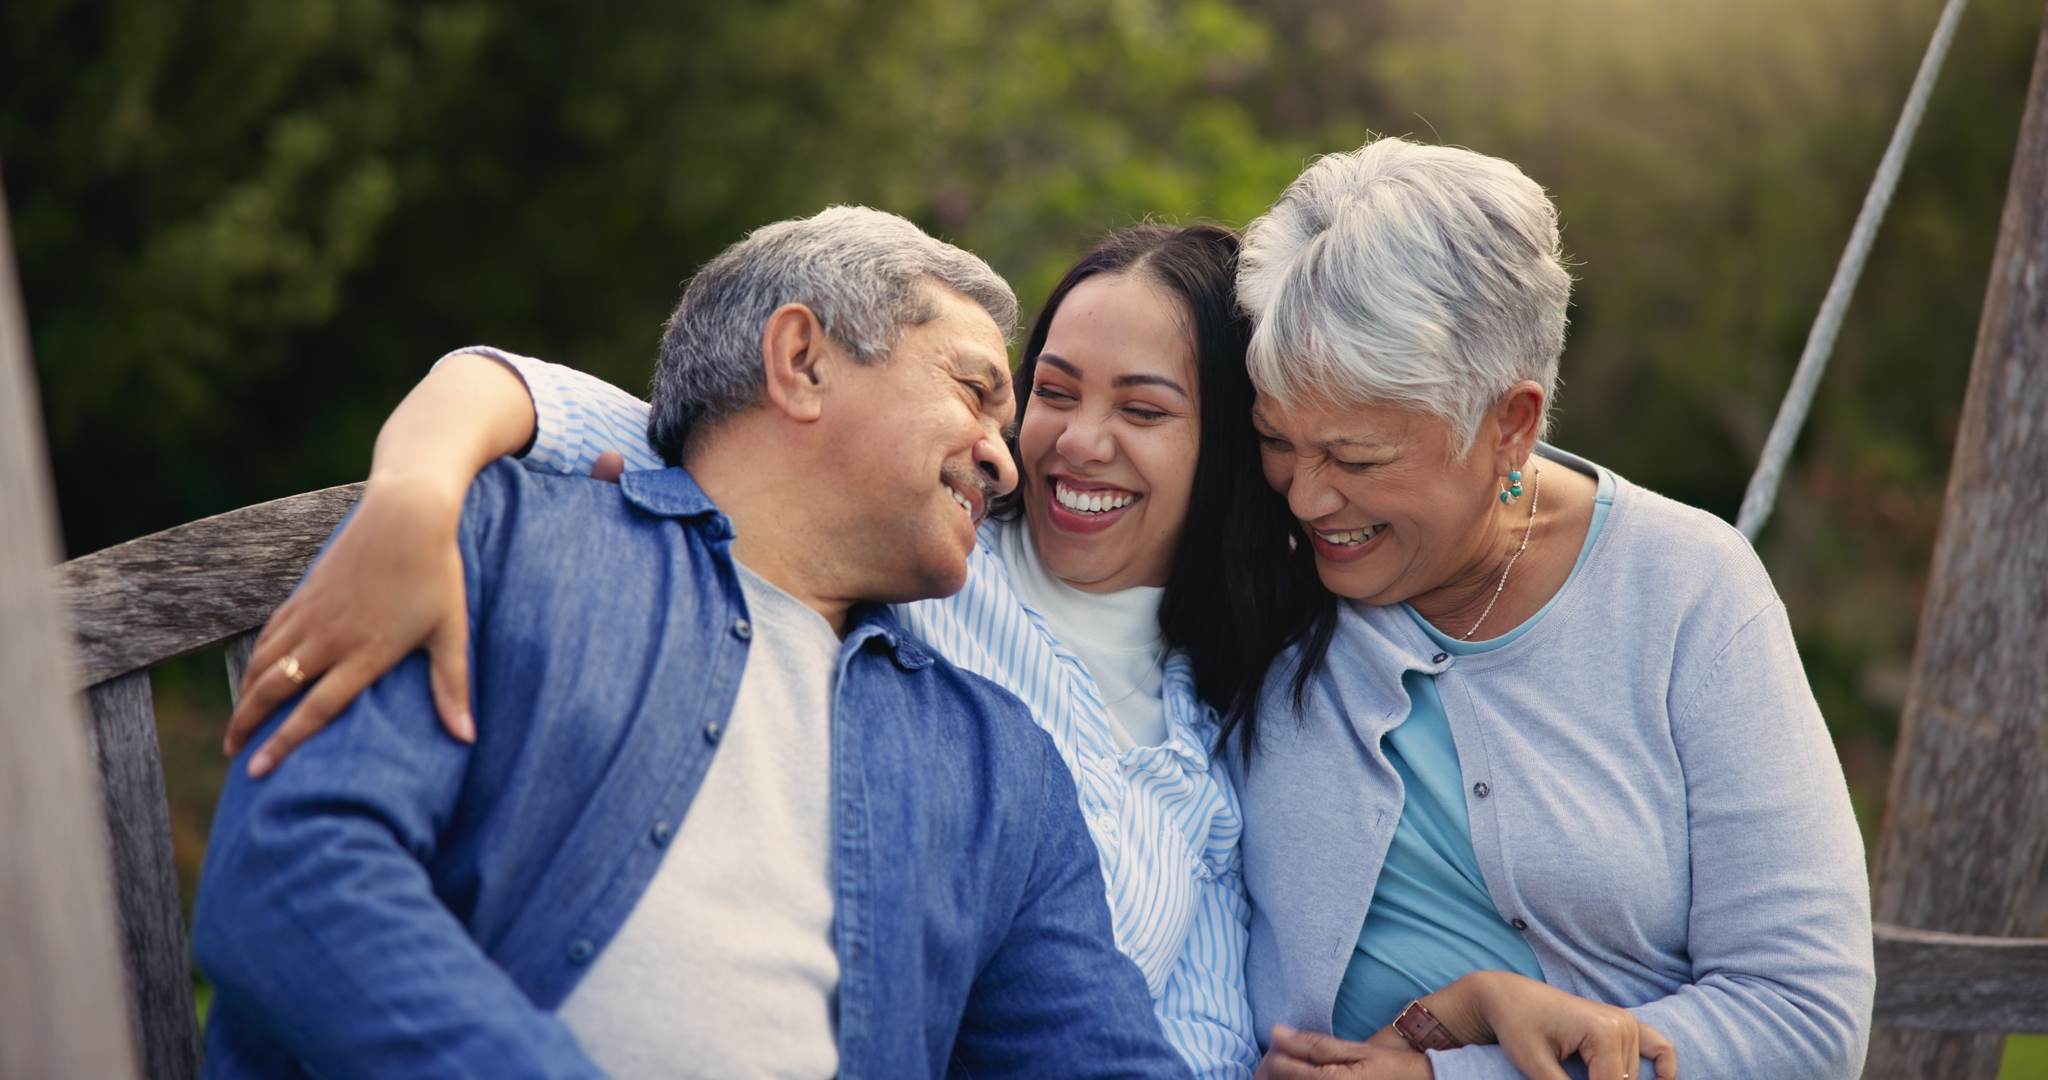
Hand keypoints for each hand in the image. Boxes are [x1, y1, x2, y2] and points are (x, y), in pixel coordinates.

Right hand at [224, 474, 473, 775]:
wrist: (407, 513)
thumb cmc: (437, 574)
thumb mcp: (450, 632)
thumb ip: (452, 687)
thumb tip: (467, 737)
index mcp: (365, 654)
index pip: (315, 710)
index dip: (284, 743)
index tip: (258, 770)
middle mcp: (329, 638)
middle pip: (275, 690)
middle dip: (248, 725)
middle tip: (234, 754)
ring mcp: (313, 613)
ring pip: (265, 662)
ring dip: (246, 695)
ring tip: (238, 723)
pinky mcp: (305, 593)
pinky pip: (270, 633)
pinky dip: (256, 658)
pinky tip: (254, 673)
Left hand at [1254, 1025, 1430, 1079]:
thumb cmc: (1387, 1066)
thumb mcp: (1354, 1050)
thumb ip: (1314, 1044)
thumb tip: (1276, 1032)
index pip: (1281, 1068)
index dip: (1275, 1052)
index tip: (1282, 1041)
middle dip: (1274, 1068)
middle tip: (1283, 1054)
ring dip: (1284, 1075)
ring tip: (1295, 1065)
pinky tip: (1305, 1074)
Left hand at [1425, 971, 1677, 1079]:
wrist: (1509, 996)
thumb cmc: (1517, 1025)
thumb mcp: (1535, 1066)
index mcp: (1605, 1031)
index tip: (1558, 1079)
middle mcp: (1623, 1024)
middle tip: (1561, 1074)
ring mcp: (1627, 1023)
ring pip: (1631, 1077)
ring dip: (1611, 1079)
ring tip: (1573, 1067)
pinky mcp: (1624, 1025)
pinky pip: (1660, 1048)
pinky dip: (1663, 1068)